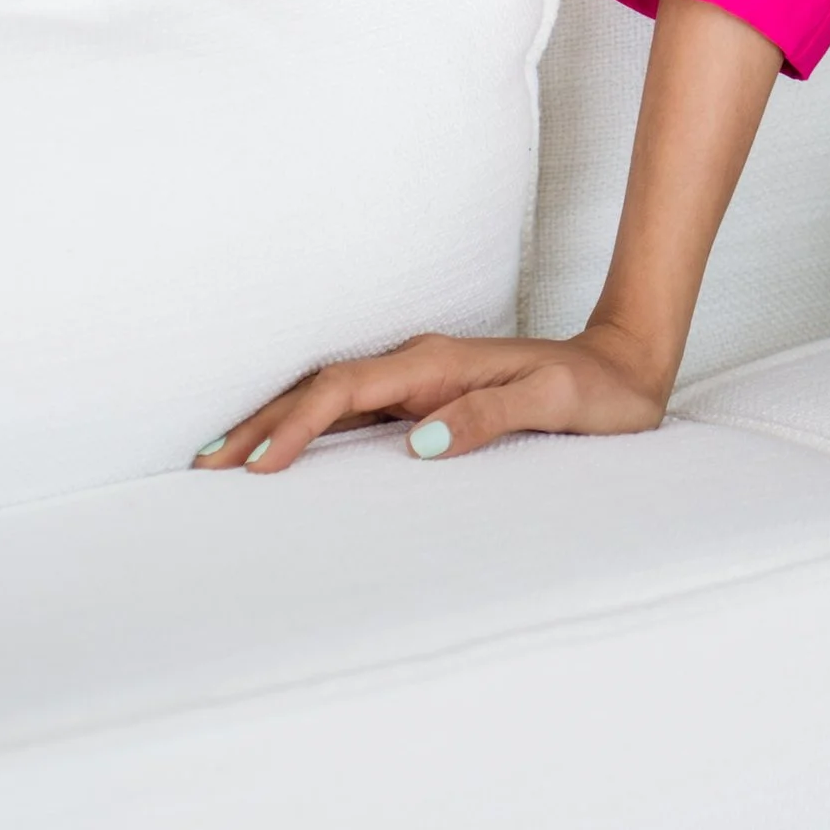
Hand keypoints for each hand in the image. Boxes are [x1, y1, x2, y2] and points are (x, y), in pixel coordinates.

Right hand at [190, 323, 673, 473]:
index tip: (258, 464)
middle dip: (260, 423)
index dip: (297, 424)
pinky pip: (353, 413)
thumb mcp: (551, 403)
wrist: (624, 366)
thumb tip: (417, 444)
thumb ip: (488, 418)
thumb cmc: (594, 390)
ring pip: (329, 399)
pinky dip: (309, 430)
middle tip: (205, 465)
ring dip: (275, 425)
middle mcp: (418, 366)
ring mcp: (419, 381)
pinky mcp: (426, 398)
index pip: (346, 391)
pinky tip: (285, 454)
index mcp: (437, 364)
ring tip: (221, 460)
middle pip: (320, 389)